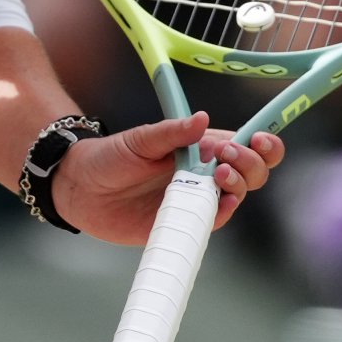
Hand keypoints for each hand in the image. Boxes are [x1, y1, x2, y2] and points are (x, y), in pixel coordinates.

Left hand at [53, 113, 281, 245]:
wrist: (79, 189)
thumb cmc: (109, 158)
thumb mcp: (139, 139)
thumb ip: (171, 132)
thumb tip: (203, 119)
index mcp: (200, 147)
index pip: (245, 143)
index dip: (262, 142)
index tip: (259, 138)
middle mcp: (204, 173)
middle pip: (251, 171)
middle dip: (252, 163)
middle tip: (228, 156)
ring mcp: (195, 198)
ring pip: (236, 195)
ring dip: (239, 184)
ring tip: (220, 175)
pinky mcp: (183, 222)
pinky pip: (213, 220)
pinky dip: (223, 212)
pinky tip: (221, 202)